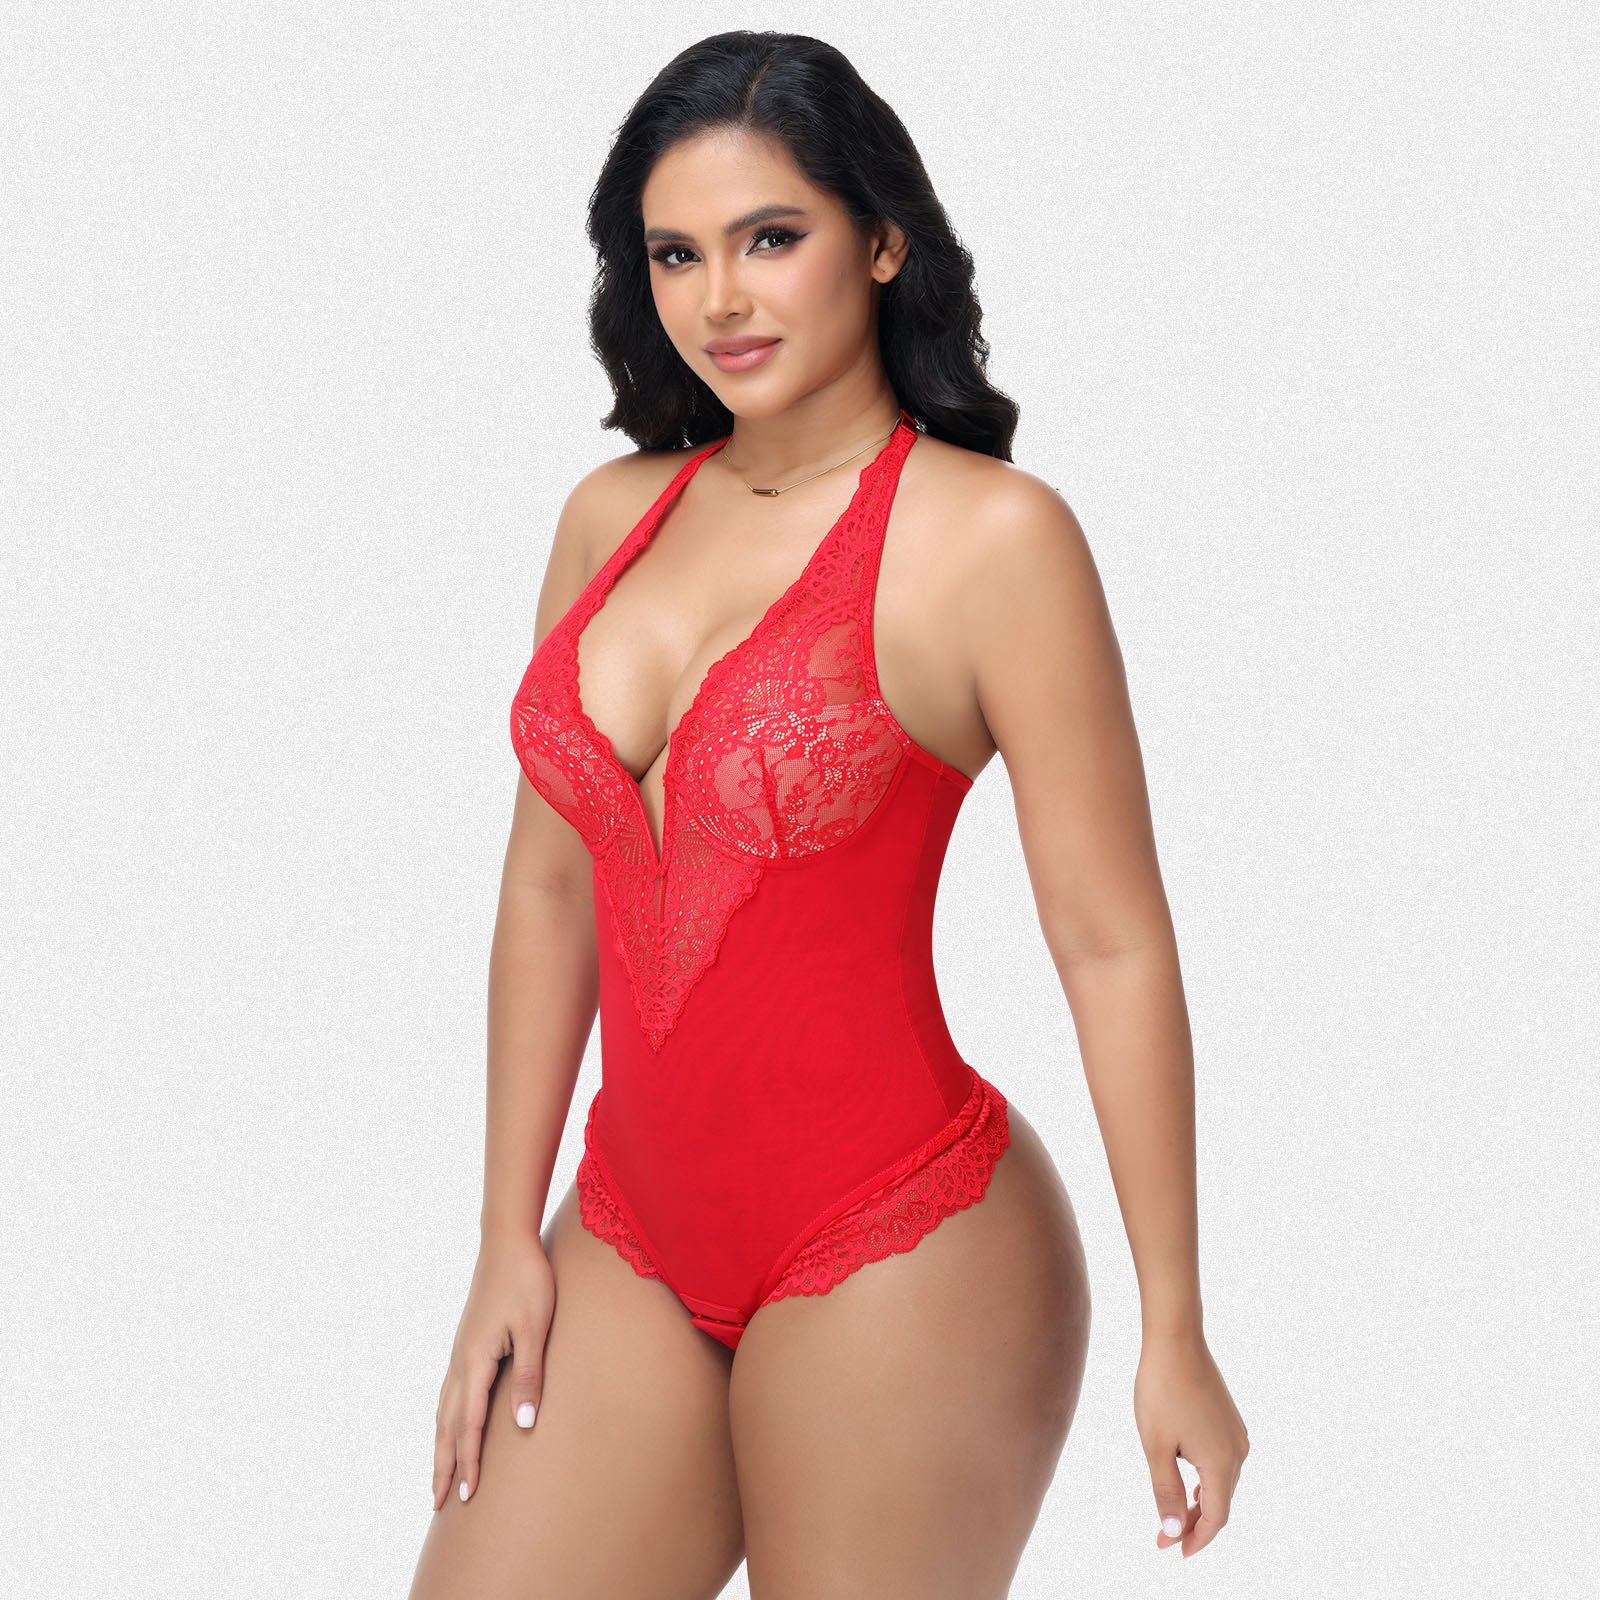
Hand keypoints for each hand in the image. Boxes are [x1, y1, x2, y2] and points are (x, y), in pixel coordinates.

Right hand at [432, 1227, 555, 1508]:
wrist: (507, 1242)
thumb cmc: (527, 1282)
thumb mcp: (535, 1329)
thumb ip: (529, 1376)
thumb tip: (522, 1425)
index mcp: (476, 1361)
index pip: (469, 1424)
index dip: (469, 1461)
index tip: (467, 1496)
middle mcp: (460, 1360)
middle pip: (447, 1424)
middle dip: (444, 1464)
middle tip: (438, 1503)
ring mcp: (459, 1350)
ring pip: (443, 1409)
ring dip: (440, 1444)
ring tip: (438, 1473)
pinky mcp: (465, 1341)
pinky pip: (448, 1391)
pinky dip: (444, 1417)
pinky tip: (448, 1422)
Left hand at [1134, 1329, 1248, 1557]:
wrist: (1176, 1340)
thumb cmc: (1161, 1390)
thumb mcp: (1156, 1446)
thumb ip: (1165, 1491)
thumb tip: (1172, 1531)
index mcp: (1222, 1463)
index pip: (1216, 1518)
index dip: (1196, 1540)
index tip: (1172, 1553)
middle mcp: (1238, 1452)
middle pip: (1219, 1502)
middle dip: (1192, 1524)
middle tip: (1163, 1539)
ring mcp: (1235, 1434)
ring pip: (1220, 1482)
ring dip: (1197, 1502)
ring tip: (1171, 1516)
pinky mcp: (1228, 1420)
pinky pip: (1219, 1462)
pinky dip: (1203, 1480)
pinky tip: (1187, 1484)